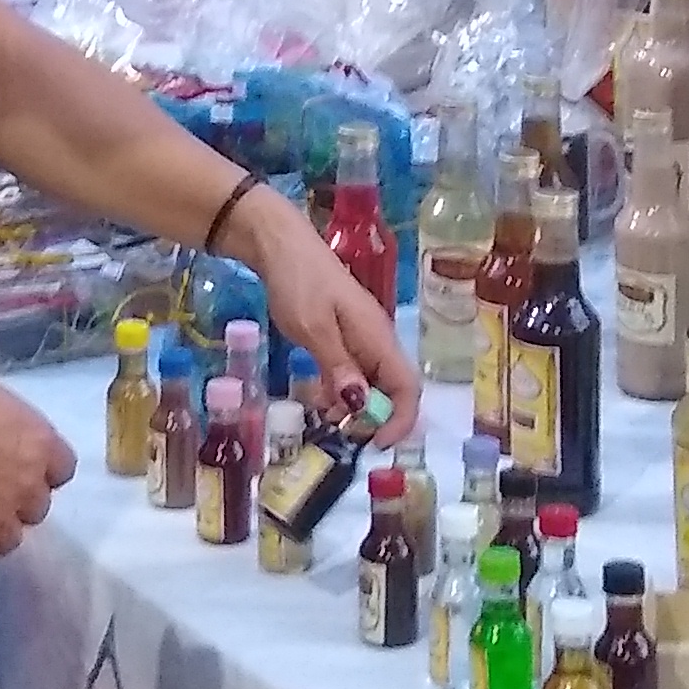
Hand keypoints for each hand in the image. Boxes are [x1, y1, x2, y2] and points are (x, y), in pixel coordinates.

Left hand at [230, 191, 424, 437]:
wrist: (280, 244)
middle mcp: (378, 339)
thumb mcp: (312, 328)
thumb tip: (360, 403)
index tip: (374, 444)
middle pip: (393, 390)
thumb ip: (337, 366)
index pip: (407, 387)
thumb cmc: (298, 281)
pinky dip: (342, 390)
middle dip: (374, 418)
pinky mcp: (346, 336)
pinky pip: (355, 372)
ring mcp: (363, 337)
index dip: (398, 420)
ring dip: (355, 407)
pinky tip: (319, 398)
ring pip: (372, 384)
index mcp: (378, 336)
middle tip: (340, 433)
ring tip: (324, 417)